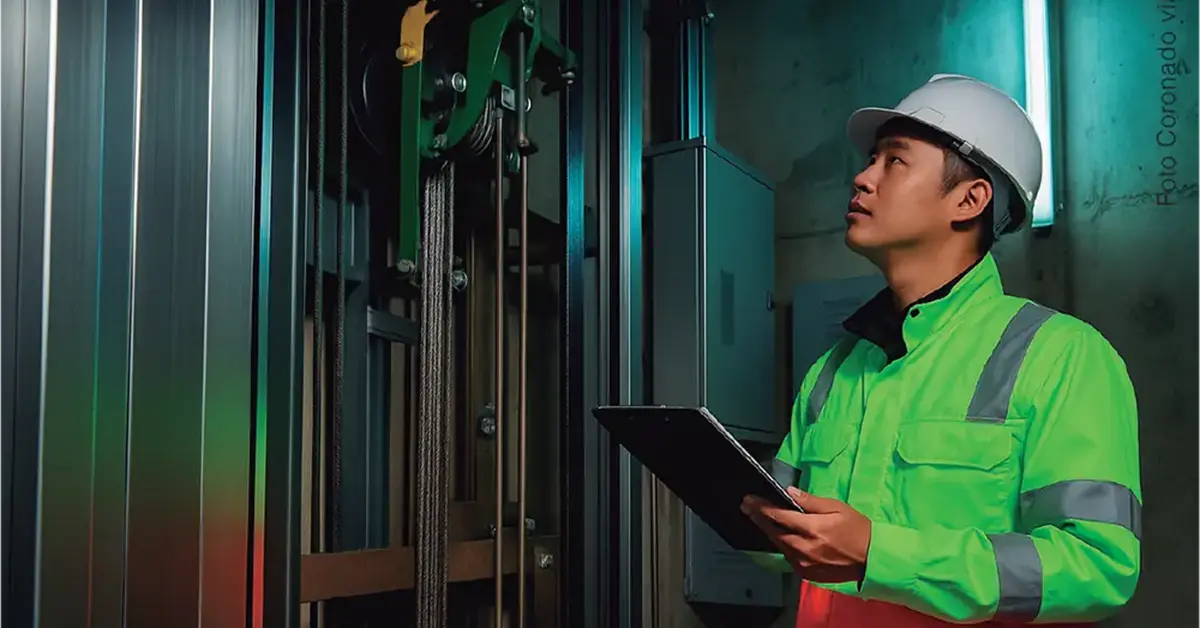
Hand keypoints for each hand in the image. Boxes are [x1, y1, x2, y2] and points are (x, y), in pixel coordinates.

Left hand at [740, 487, 871, 582]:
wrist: (872, 558)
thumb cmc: (856, 529)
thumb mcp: (836, 507)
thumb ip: (810, 501)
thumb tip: (789, 492)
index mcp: (812, 528)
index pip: (779, 516)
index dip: (761, 507)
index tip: (749, 500)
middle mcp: (804, 548)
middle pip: (774, 531)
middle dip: (759, 518)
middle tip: (746, 507)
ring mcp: (804, 563)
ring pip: (779, 545)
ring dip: (768, 531)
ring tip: (758, 518)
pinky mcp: (807, 573)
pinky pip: (789, 556)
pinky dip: (782, 544)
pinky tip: (778, 535)